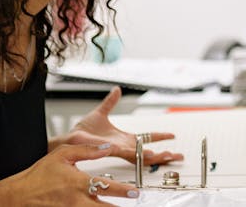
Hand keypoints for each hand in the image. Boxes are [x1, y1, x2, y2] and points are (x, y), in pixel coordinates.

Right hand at [0, 143, 139, 205]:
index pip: (107, 187)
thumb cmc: (38, 175)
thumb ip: (86, 150)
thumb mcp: (61, 155)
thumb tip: (107, 148)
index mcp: (78, 183)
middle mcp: (77, 200)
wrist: (17, 195)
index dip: (123, 190)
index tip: (134, 192)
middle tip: (134, 205)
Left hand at [59, 86, 182, 164]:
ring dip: (155, 156)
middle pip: (148, 152)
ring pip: (141, 156)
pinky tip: (149, 154)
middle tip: (178, 156)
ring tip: (168, 156)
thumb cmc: (81, 131)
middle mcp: (123, 146)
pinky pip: (128, 153)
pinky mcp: (111, 150)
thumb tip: (117, 90)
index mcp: (123, 139)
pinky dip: (140, 154)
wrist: (68, 139)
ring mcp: (118, 149)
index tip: (172, 135)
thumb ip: (110, 102)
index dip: (159, 137)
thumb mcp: (100, 113)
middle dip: (163, 154)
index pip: (146, 138)